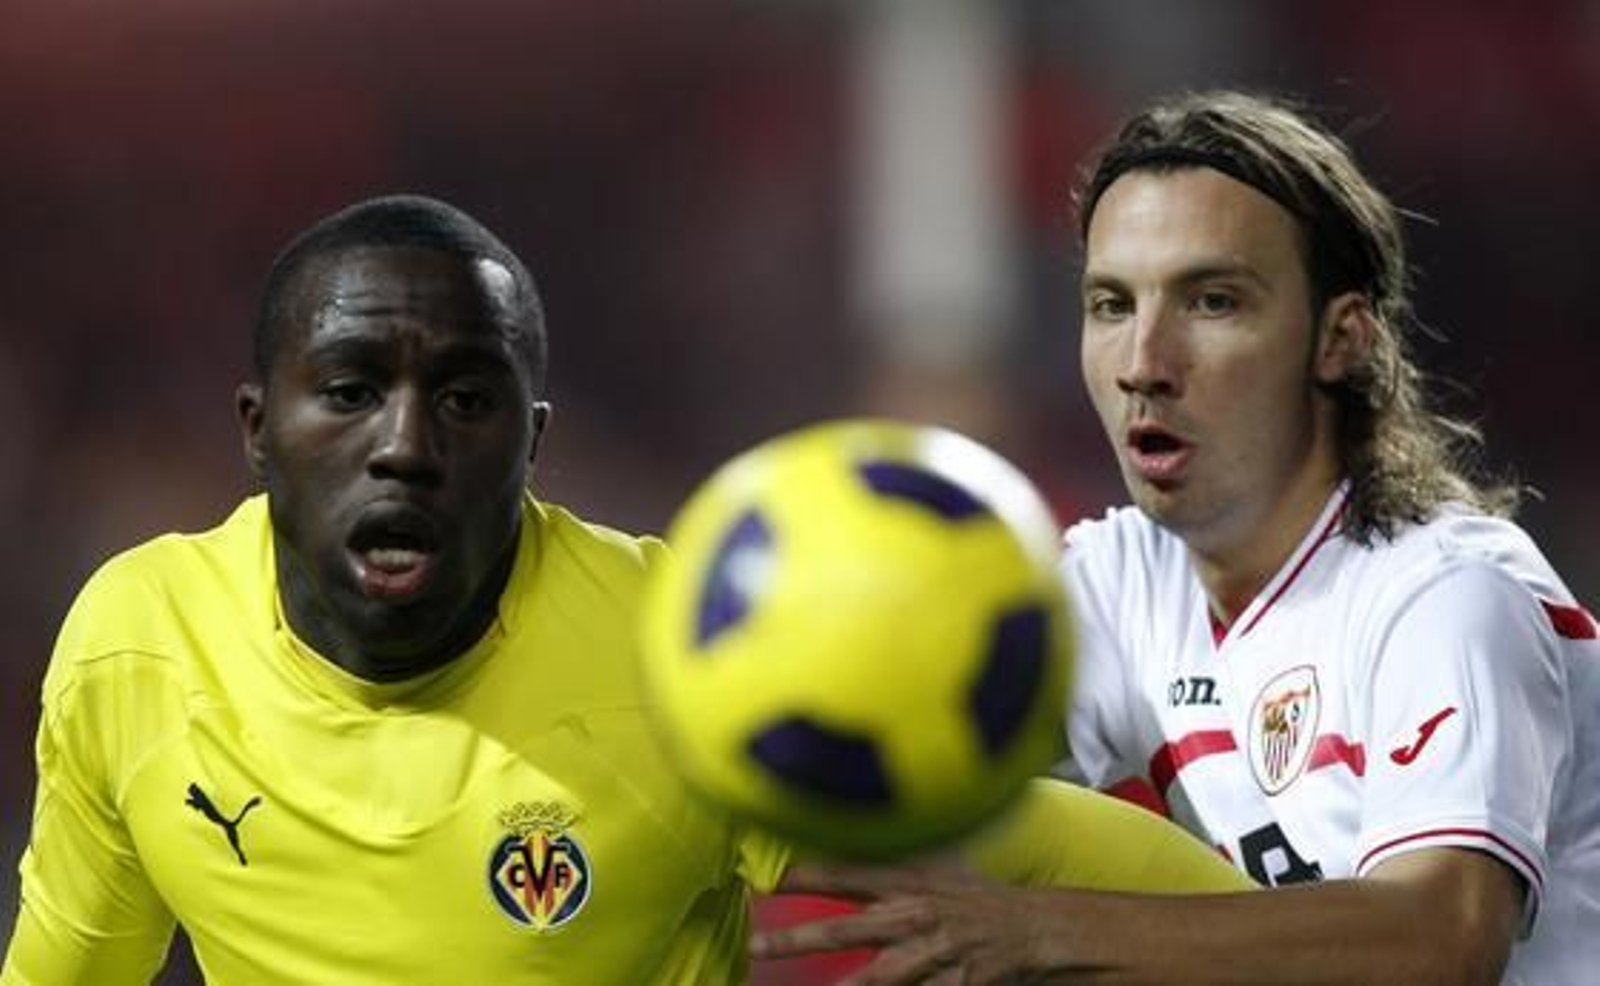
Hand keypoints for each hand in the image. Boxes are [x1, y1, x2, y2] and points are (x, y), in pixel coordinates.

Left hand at [751, 862, 1057, 984]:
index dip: (801, 875)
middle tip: (755, 943)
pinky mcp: (957, 985)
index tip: (761, 878)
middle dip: (797, 938)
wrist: (1038, 927)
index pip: (844, 873)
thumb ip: (894, 858)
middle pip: (846, 929)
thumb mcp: (938, 866)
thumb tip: (851, 825)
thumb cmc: (977, 898)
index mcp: (906, 882)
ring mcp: (934, 955)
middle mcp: (915, 916)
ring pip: (879, 976)